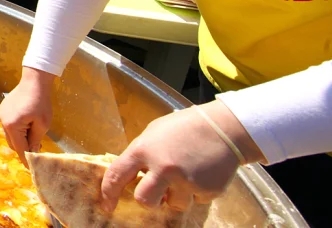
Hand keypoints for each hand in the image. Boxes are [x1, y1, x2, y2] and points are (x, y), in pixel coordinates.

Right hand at [0, 67, 55, 154]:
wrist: (34, 81)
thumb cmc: (41, 102)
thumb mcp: (42, 124)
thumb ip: (35, 140)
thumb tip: (32, 153)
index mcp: (13, 126)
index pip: (20, 149)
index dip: (26, 159)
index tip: (32, 168)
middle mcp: (3, 122)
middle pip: (13, 143)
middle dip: (23, 148)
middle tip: (36, 149)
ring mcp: (2, 115)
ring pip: (10, 135)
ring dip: (20, 139)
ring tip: (33, 136)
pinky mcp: (3, 110)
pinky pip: (9, 126)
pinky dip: (17, 130)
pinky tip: (27, 126)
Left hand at [100, 101, 261, 212]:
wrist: (224, 128)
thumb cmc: (185, 127)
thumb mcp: (154, 133)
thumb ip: (141, 154)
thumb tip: (130, 175)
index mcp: (144, 150)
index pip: (117, 175)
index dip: (108, 193)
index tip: (107, 204)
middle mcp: (163, 167)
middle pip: (144, 200)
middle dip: (148, 200)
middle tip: (157, 192)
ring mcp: (186, 181)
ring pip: (173, 205)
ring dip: (177, 195)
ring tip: (186, 174)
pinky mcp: (207, 190)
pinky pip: (195, 201)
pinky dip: (196, 191)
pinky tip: (201, 173)